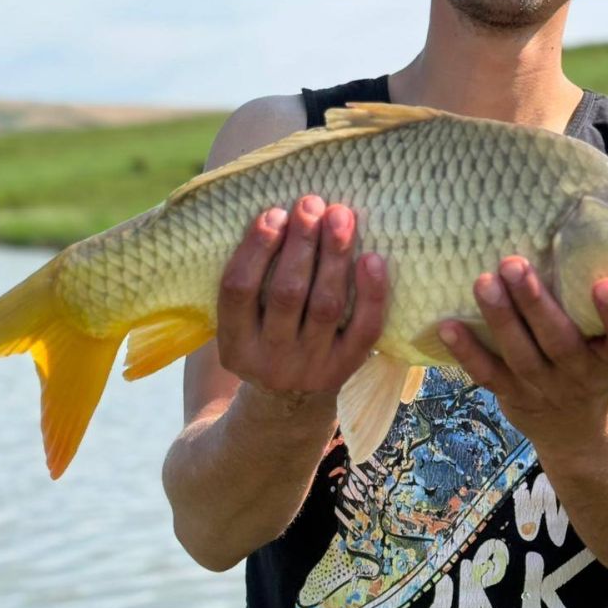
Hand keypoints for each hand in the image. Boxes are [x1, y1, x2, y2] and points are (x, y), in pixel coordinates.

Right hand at [216, 195, 387, 395]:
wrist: (288, 403)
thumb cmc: (264, 340)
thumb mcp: (241, 325)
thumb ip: (248, 282)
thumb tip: (275, 215)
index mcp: (235, 344)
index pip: (238, 290)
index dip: (256, 249)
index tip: (274, 213)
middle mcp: (271, 358)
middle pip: (286, 293)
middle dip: (300, 243)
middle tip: (311, 203)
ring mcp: (311, 366)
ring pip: (326, 305)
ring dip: (334, 255)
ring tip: (340, 216)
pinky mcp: (346, 368)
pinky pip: (364, 330)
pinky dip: (371, 293)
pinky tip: (373, 258)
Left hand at [437, 257, 607, 447]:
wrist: (577, 431)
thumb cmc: (593, 360)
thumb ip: (595, 305)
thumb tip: (577, 233)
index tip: (606, 285)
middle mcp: (582, 375)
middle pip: (560, 341)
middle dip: (535, 303)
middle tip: (514, 265)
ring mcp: (545, 388)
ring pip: (521, 355)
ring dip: (500, 319)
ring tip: (483, 282)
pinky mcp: (513, 396)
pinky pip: (488, 375)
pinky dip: (467, 352)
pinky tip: (447, 326)